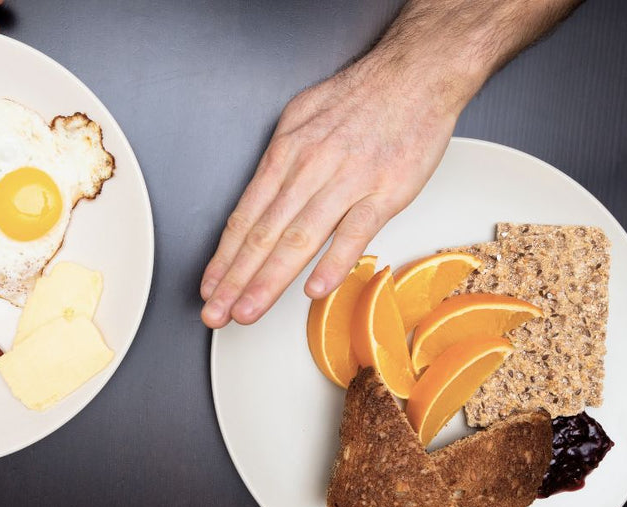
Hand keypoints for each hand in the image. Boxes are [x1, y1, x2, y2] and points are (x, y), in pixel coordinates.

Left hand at [199, 56, 461, 328]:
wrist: (417, 74)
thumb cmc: (361, 96)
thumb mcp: (300, 116)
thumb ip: (280, 160)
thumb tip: (260, 195)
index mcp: (286, 154)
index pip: (245, 217)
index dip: (223, 258)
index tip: (209, 286)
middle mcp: (309, 169)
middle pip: (263, 235)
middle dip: (235, 280)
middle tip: (216, 312)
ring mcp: (347, 181)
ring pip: (299, 239)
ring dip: (268, 280)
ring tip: (248, 311)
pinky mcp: (386, 191)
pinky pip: (354, 232)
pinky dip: (332, 263)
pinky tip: (313, 289)